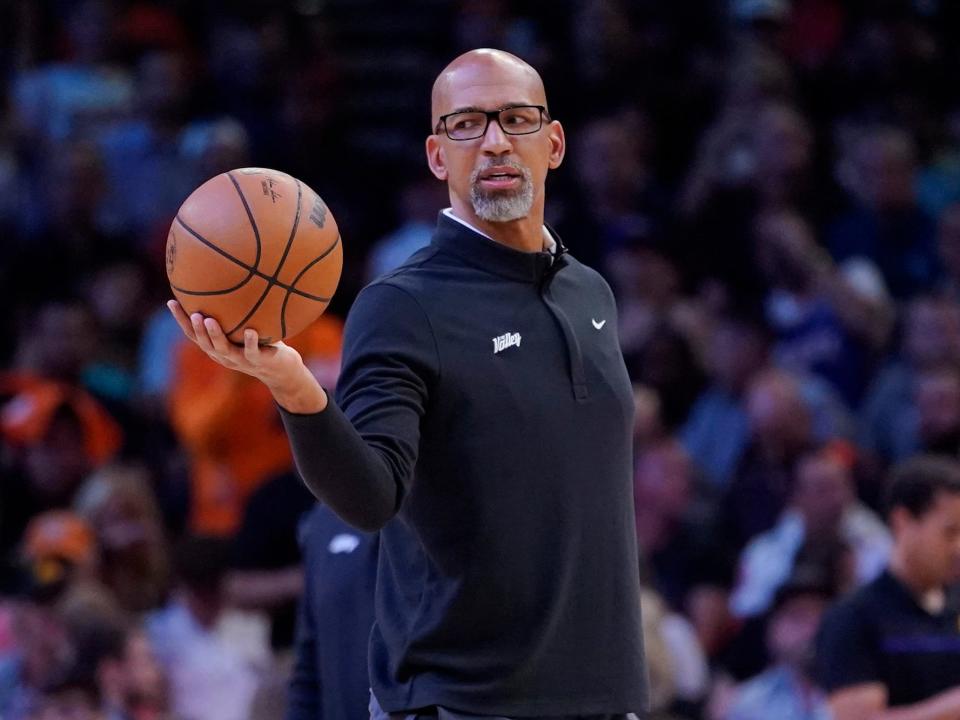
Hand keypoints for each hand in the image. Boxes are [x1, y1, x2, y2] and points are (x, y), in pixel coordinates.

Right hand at [167, 300, 326, 412]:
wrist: (283, 371)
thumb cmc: (264, 345)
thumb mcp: (247, 327)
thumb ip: (237, 313)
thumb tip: (233, 280)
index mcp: (218, 348)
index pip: (194, 335)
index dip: (182, 320)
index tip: (171, 302)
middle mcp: (225, 356)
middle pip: (204, 344)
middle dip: (195, 328)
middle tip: (192, 313)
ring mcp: (241, 360)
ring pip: (224, 349)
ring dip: (215, 335)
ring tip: (209, 320)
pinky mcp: (259, 362)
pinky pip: (253, 352)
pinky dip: (251, 341)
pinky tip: (250, 330)